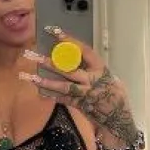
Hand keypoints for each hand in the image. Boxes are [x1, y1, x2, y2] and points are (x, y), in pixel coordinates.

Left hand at [19, 27, 138, 145]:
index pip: (83, 51)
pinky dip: (53, 96)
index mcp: (100, 68)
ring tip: (31, 77)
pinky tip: (41, 93)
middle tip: (32, 56)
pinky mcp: (81, 105)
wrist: (119, 117)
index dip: (69, 41)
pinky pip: (64, 100)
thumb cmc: (115, 93)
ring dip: (46, 81)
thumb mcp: (109, 76)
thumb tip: (76, 55)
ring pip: (64, 86)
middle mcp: (92, 80)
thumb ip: (93, 67)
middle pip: (68, 69)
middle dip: (50, 62)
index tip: (55, 32)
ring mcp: (85, 94)